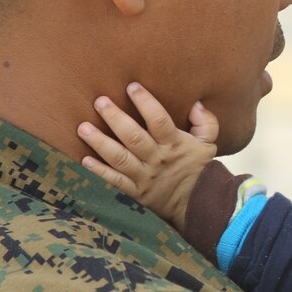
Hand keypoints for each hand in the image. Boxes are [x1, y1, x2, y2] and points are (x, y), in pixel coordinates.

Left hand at [78, 82, 218, 231]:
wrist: (197, 203)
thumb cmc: (198, 168)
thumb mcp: (208, 143)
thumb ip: (206, 122)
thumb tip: (195, 104)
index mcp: (174, 144)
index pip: (159, 120)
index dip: (146, 103)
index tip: (132, 87)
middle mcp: (157, 159)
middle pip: (134, 137)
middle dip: (115, 118)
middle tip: (100, 101)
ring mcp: (144, 176)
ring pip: (120, 158)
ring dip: (100, 143)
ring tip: (83, 128)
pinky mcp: (136, 192)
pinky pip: (115, 181)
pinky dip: (100, 171)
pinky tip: (85, 160)